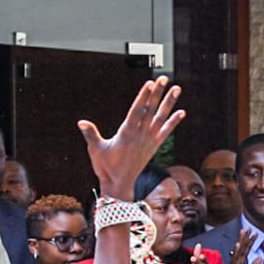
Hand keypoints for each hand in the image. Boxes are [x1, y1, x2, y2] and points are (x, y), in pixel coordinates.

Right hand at [79, 77, 184, 200]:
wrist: (120, 184)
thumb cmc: (105, 167)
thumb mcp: (95, 150)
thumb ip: (90, 134)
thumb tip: (81, 122)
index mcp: (127, 134)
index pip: (137, 111)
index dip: (144, 97)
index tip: (150, 84)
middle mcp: (141, 136)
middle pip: (151, 110)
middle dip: (157, 93)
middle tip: (164, 78)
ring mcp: (149, 141)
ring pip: (161, 118)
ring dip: (169, 103)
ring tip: (177, 89)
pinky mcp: (153, 146)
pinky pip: (166, 132)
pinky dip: (174, 122)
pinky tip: (181, 112)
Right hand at [227, 229, 259, 263]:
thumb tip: (260, 258)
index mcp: (240, 262)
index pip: (246, 249)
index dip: (250, 241)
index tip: (255, 233)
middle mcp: (236, 261)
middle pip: (242, 247)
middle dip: (245, 237)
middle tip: (249, 228)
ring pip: (238, 251)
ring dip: (241, 241)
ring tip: (244, 232)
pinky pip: (234, 259)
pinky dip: (236, 252)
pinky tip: (238, 245)